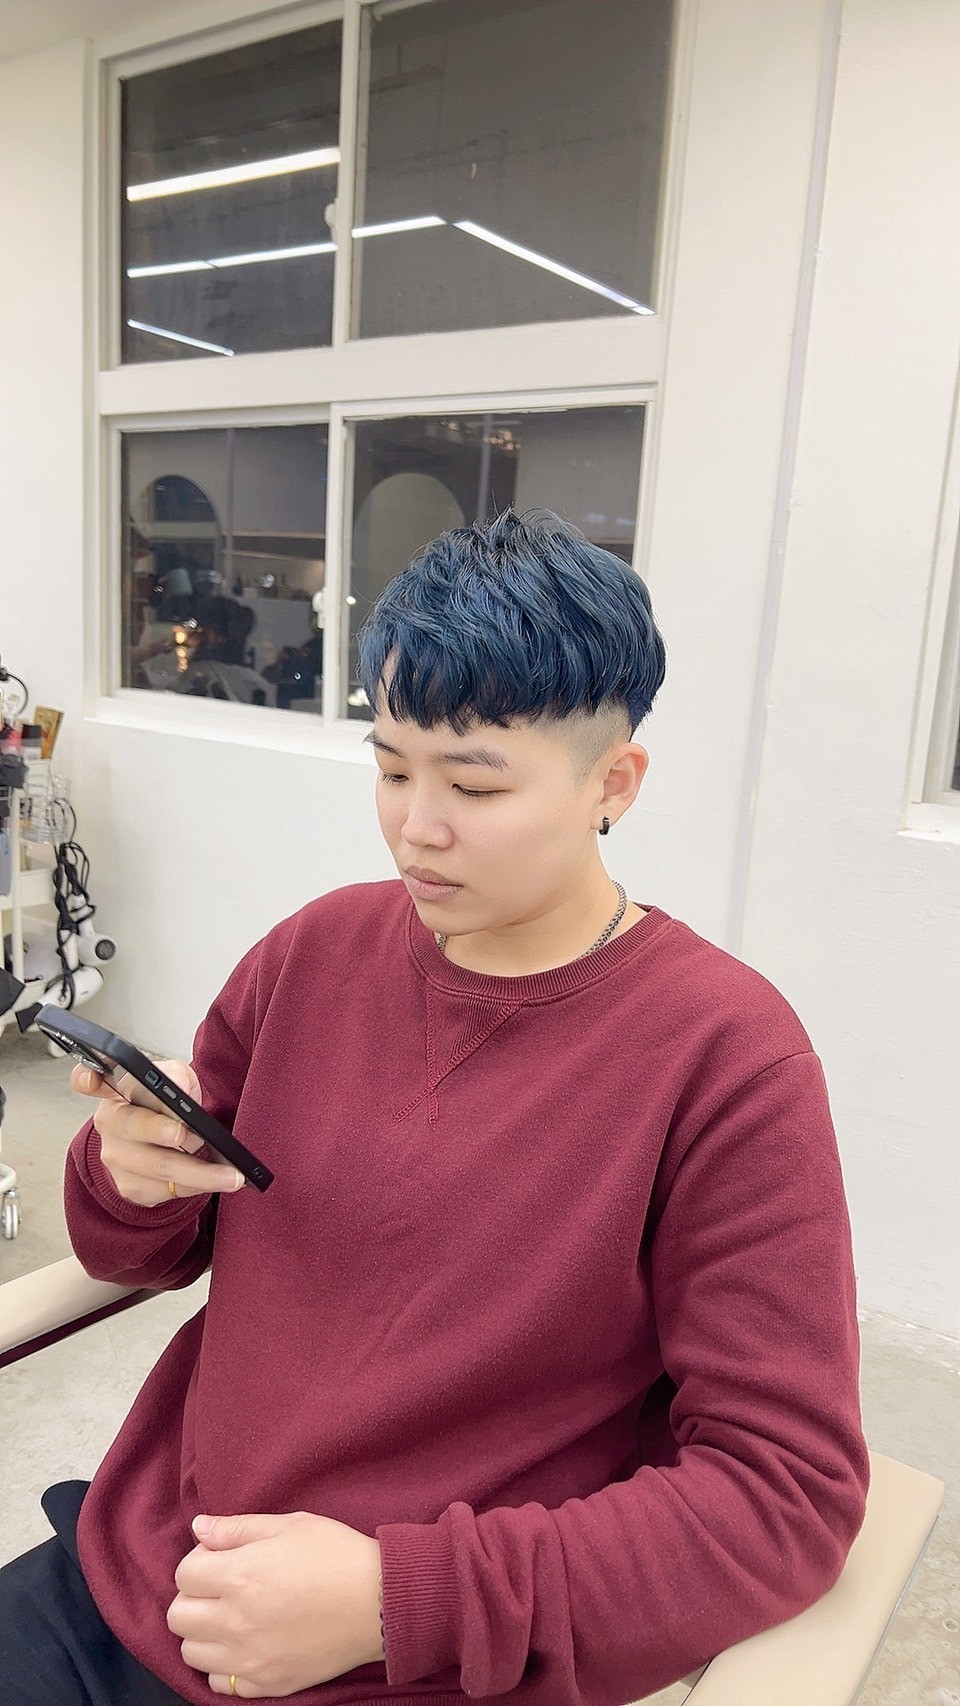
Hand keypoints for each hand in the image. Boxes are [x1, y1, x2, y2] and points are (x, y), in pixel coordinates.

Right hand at [71, 1059, 245, 1206]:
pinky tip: (219, 1181)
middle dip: (163, 1131)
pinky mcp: (131, 1187)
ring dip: (200, 1171)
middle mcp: (110, 1124)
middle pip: (133, 1127)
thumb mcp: (175, 1079)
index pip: (88, 1080)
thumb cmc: (167, 1104)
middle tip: (194, 1136)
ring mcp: (117, 1159)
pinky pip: (168, 1188)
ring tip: (232, 1174)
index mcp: (115, 1090)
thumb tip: (178, 1092)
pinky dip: (198, 1185)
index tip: (92, 1077)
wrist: (163, 1142)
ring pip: (159, 1166)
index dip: (86, 1078)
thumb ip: (175, 1077)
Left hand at [167, 1511, 383, 1696]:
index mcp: (238, 1575)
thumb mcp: (289, 1524)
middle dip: (193, 1597)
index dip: (199, 1560)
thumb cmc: (337, 1554)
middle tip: (221, 1587)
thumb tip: (199, 1527)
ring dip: (203, 1632)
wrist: (379, 1602)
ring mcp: (249, 1658)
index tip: (220, 1558)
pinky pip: (219, 1683)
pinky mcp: (266, 1683)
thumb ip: (237, 1528)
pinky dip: (224, 1665)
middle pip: (178, 1616)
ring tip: (232, 1616)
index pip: (183, 1574)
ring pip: (191, 1652)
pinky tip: (247, 1644)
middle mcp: (235, 1621)